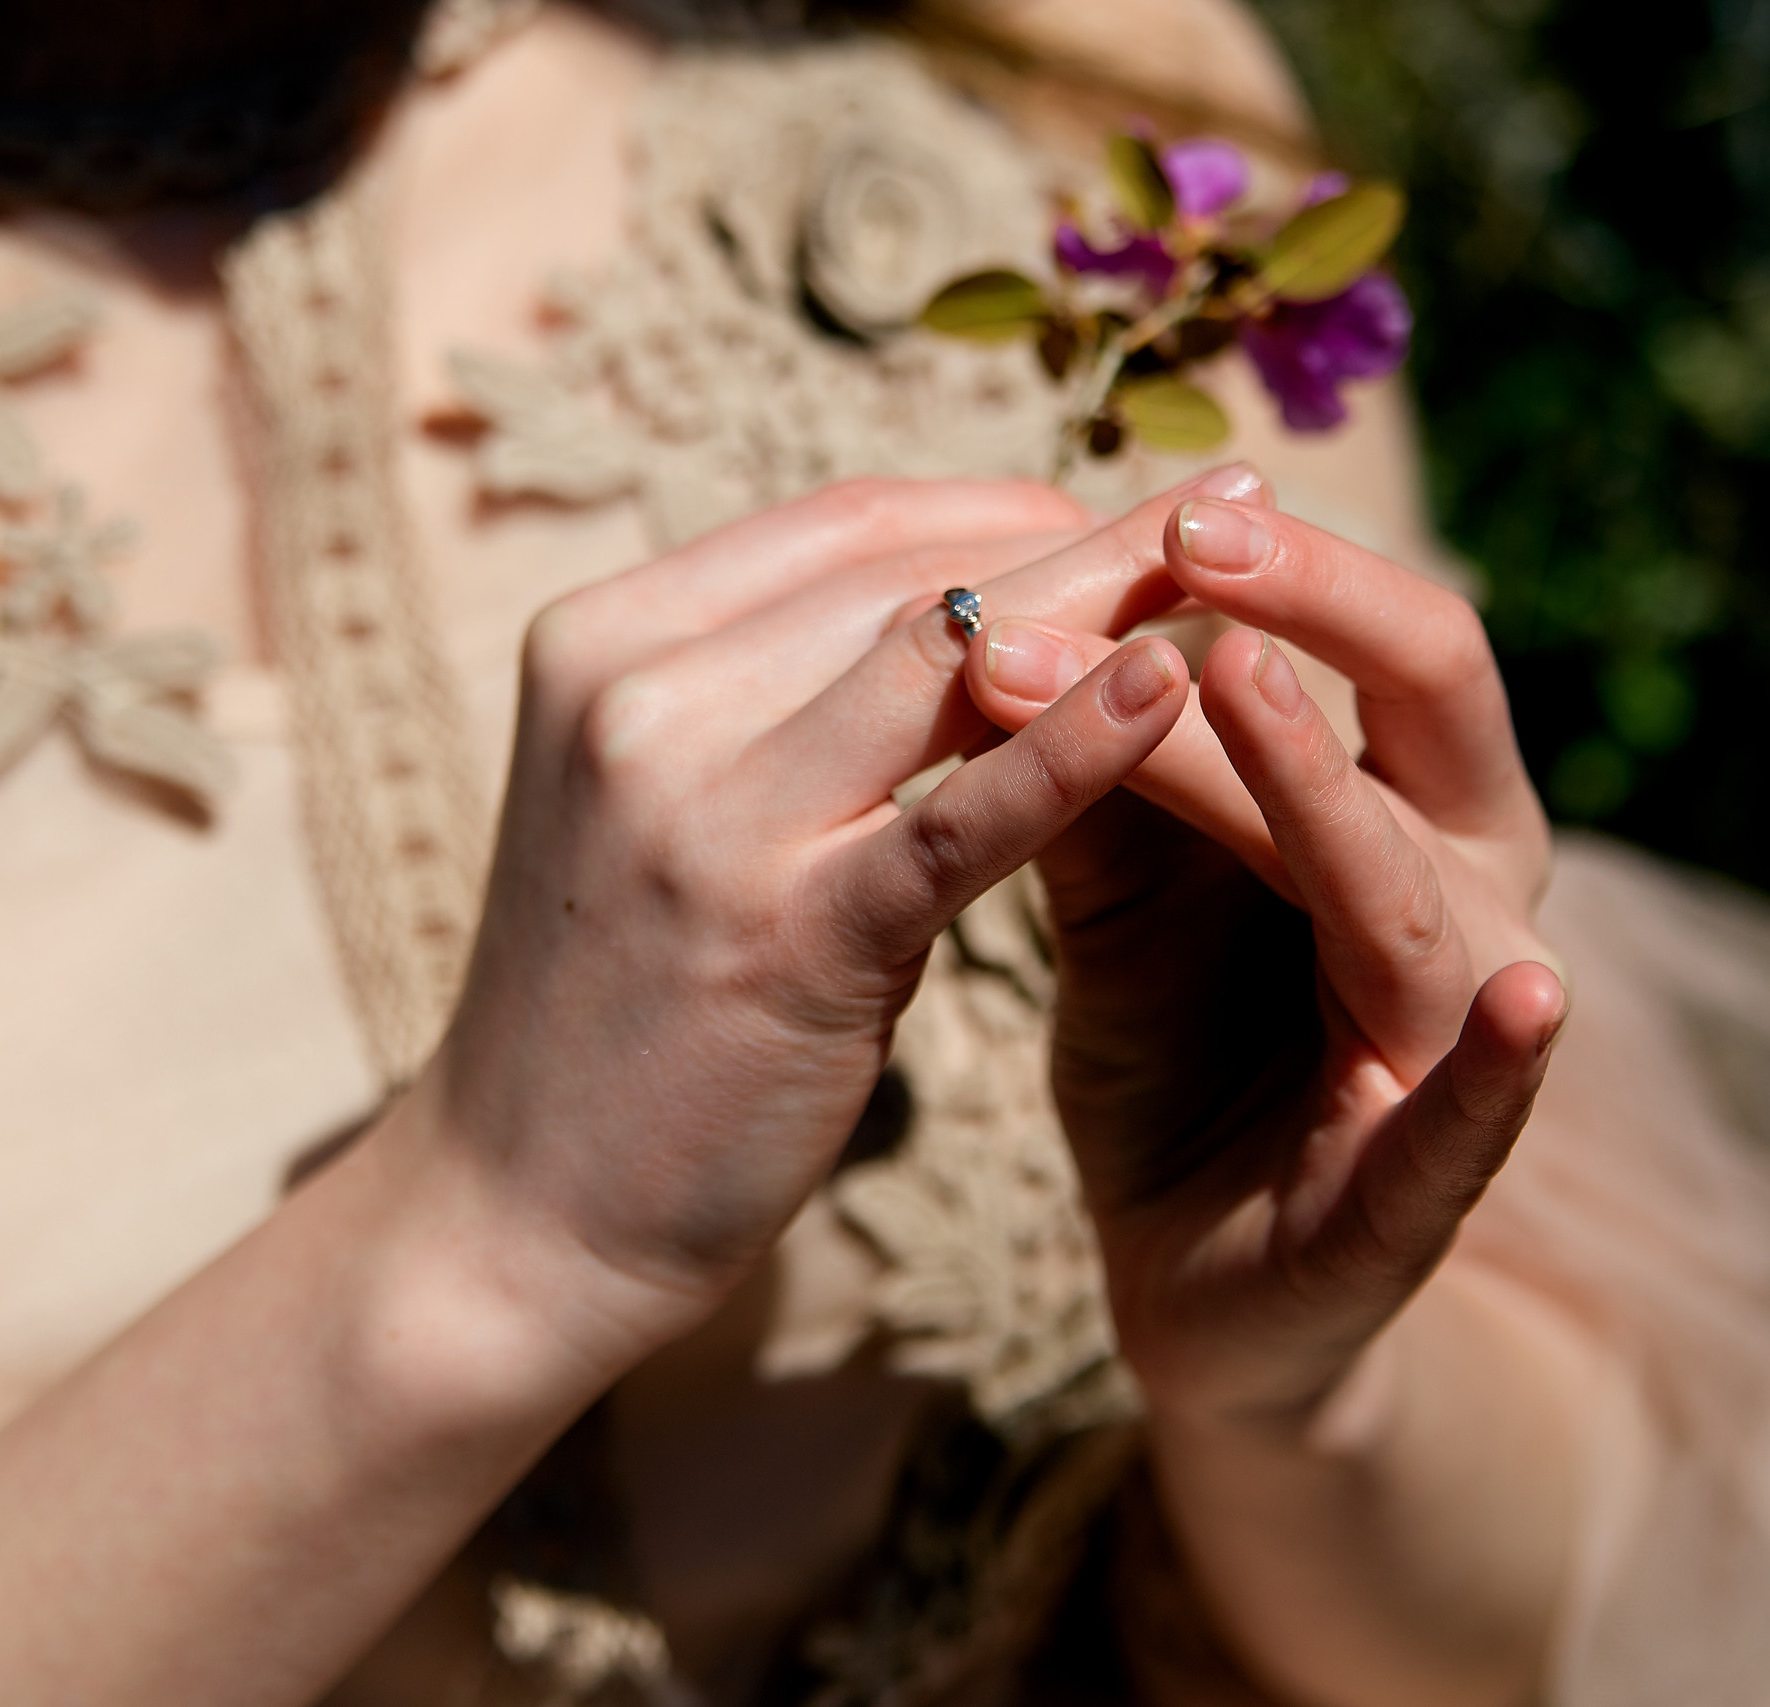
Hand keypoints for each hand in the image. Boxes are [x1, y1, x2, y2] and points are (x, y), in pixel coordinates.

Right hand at [416, 471, 1267, 1368]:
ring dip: (1112, 605)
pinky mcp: (782, 935)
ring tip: (1258, 576)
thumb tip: (966, 624)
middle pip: (906, 570)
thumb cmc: (616, 1013)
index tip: (1129, 508)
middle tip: (1239, 506)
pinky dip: (1075, 744)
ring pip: (946, 661)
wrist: (511, 1219)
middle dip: (1087, 533)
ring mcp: (700, 813)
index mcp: (601, 643)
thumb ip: (777, 708)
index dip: (1005, 503)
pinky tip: (1176, 691)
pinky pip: (957, 816)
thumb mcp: (667, 814)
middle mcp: (635, 697)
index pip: (841, 524)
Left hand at [959, 495, 1566, 1427]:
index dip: (1277, 565)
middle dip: (1315, 614)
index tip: (1153, 499)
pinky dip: (1501, 1067)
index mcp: (1404, 801)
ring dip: (1312, 792)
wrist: (1184, 1267)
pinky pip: (1474, 1119)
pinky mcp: (1424, 1187)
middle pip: (1429, 706)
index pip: (1371, 639)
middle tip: (1189, 539)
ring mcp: (1454, 1034)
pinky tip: (1528, 1001)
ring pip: (1404, 892)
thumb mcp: (1121, 893)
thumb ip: (1094, 777)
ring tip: (1233, 682)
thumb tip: (1005, 613)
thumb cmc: (1174, 1044)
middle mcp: (1463, 889)